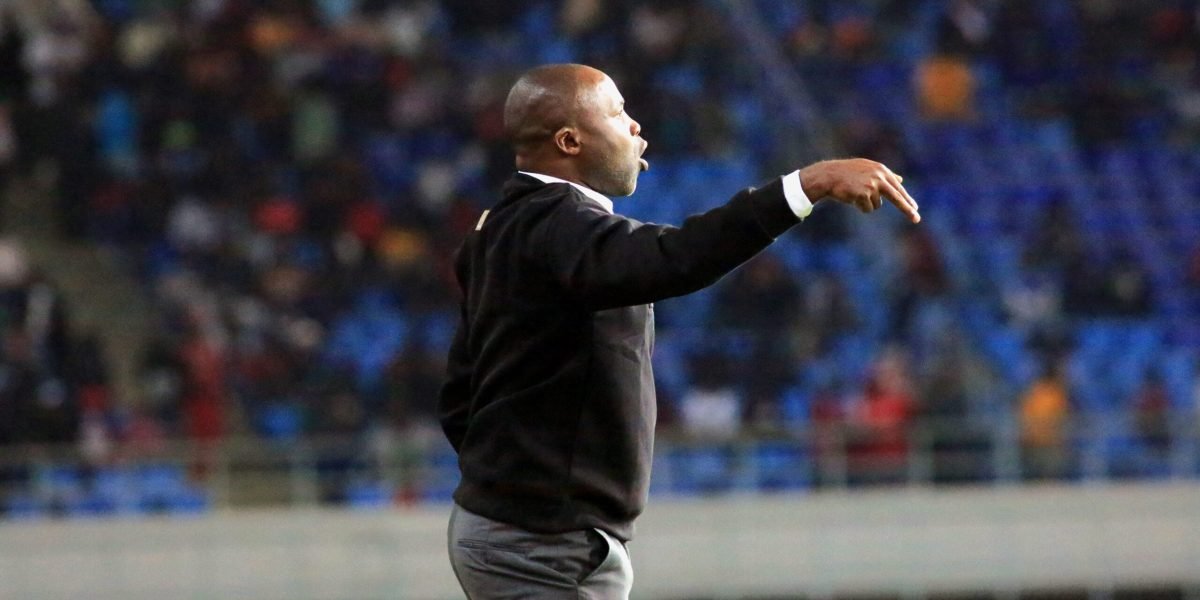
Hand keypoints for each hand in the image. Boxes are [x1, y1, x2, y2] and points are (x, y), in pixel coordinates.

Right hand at [798, 158, 920, 222]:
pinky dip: (860, 207)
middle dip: (907, 209)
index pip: (898, 188)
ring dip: (867, 204)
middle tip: (916, 219)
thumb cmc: (848, 173)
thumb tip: (900, 180)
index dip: (907, 200)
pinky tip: (852, 198)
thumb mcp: (868, 170)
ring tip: (856, 194)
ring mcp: (871, 185)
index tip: (915, 209)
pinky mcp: (863, 194)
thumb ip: (885, 176)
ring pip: (877, 205)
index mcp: (882, 170)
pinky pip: (867, 209)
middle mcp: (879, 177)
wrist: (829, 175)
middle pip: (897, 197)